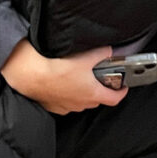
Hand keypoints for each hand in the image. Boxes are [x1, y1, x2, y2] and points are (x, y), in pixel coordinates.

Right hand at [0, 40, 128, 114]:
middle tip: (99, 75)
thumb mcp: (85, 57)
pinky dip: (67, 94)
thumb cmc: (57, 70)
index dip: (121, 93)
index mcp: (93, 93)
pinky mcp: (54, 106)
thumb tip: (109, 51)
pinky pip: (65, 101)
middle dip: (100, 88)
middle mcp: (82, 103)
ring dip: (82, 91)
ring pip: (80, 100)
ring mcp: (67, 107)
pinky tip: (61, 82)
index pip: (114, 99)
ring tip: (77, 76)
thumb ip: (101, 53)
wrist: (32, 77)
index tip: (123, 87)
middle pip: (97, 98)